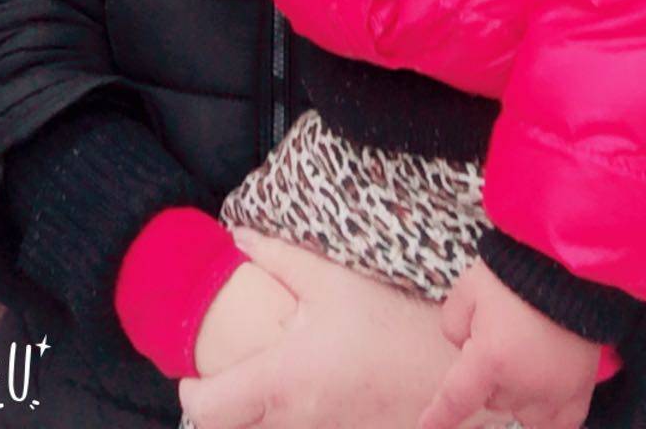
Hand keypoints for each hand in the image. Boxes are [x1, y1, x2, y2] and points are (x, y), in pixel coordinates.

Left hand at [179, 229, 513, 428]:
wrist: (455, 372)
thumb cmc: (394, 322)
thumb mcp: (334, 281)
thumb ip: (280, 258)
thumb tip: (237, 236)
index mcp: (283, 382)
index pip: (206, 411)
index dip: (190, 393)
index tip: (194, 371)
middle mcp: (295, 424)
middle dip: (219, 411)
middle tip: (227, 377)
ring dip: (255, 418)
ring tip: (269, 382)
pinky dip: (290, 423)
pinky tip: (310, 396)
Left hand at [419, 259, 599, 428]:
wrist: (569, 263)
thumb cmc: (514, 272)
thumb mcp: (468, 288)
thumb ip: (453, 324)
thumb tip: (464, 348)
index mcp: (491, 359)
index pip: (456, 400)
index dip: (439, 417)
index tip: (427, 426)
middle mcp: (523, 384)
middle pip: (493, 401)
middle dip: (488, 379)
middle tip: (497, 338)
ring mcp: (556, 391)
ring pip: (524, 415)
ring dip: (516, 395)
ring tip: (521, 360)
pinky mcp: (582, 388)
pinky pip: (563, 424)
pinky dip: (549, 416)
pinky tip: (543, 400)